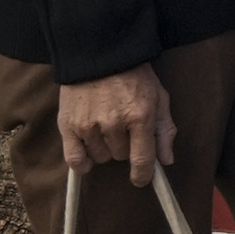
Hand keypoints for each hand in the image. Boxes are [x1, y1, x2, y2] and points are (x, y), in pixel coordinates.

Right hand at [58, 64, 174, 184]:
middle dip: (126, 146)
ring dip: (105, 148)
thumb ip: (164, 130)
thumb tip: (166, 160)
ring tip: (106, 127)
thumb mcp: (159, 97)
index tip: (141, 179)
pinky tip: (88, 156)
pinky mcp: (68, 125)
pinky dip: (81, 162)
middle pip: (121, 156)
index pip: (142, 159)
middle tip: (124, 127)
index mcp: (140, 116)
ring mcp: (88, 125)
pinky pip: (74, 159)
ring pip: (100, 157)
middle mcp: (113, 123)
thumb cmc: (135, 76)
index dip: (143, 175)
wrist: (101, 54)